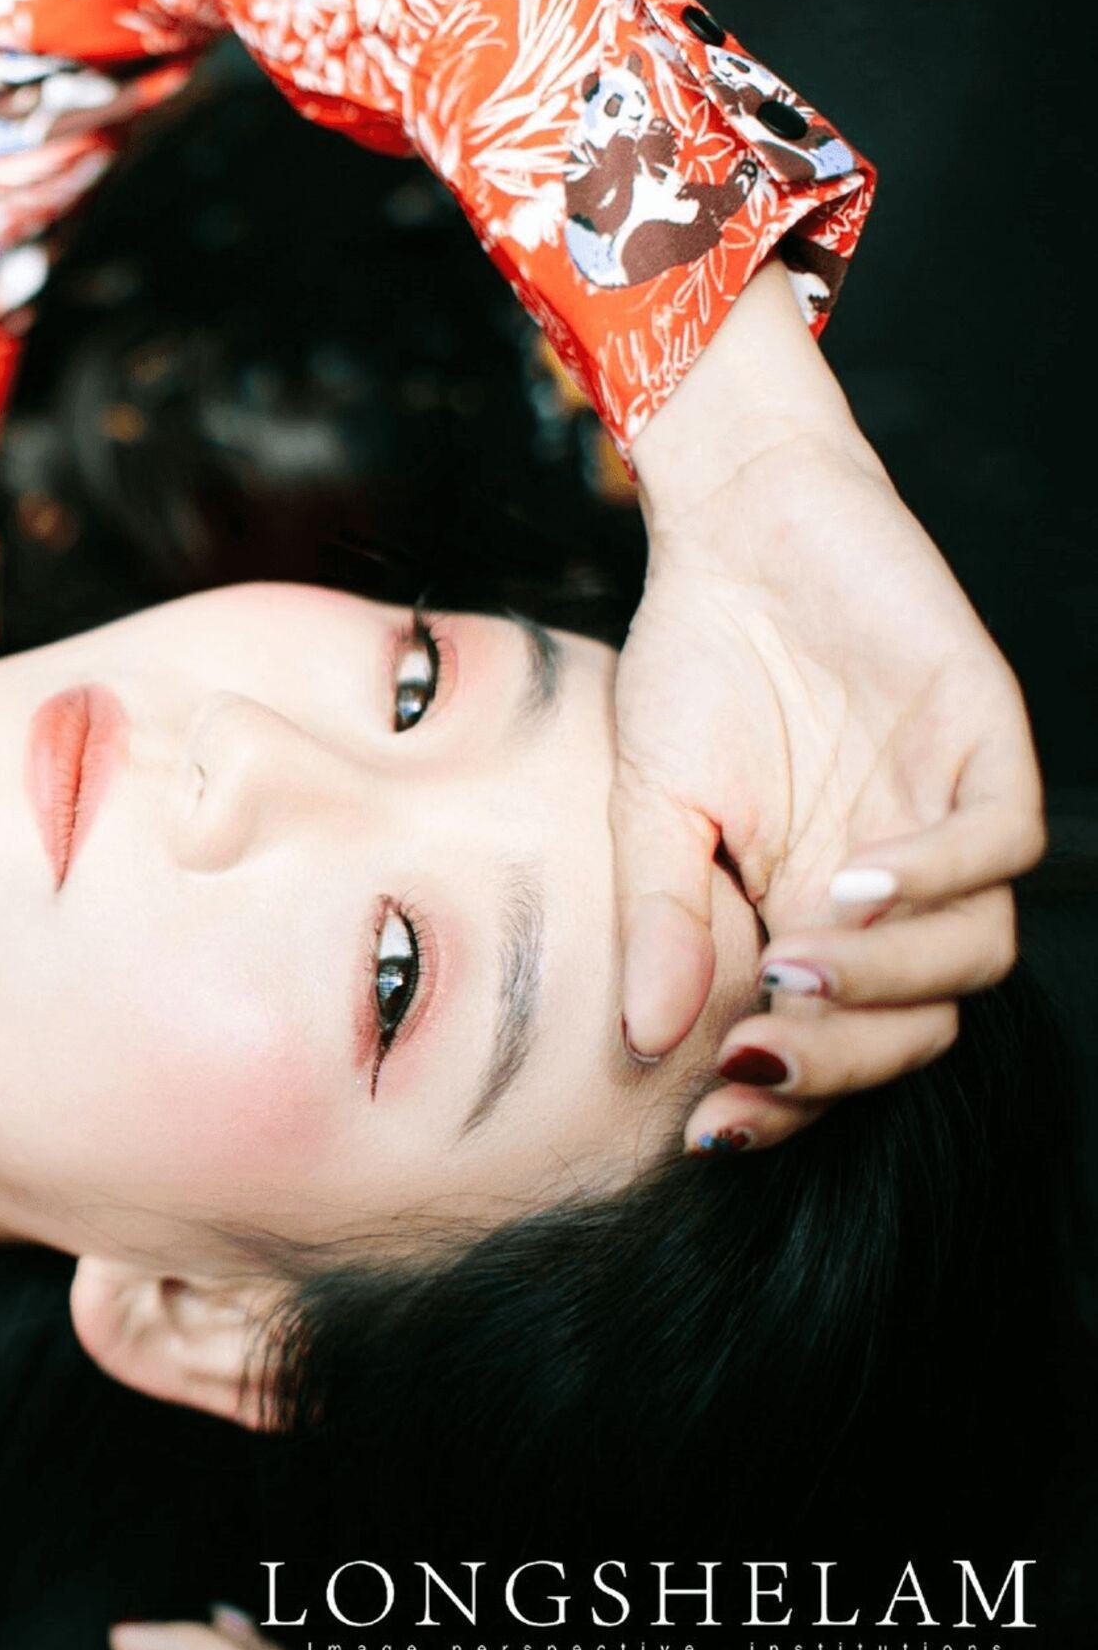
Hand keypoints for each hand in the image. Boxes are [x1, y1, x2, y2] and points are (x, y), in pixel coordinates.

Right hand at [615, 263, 1043, 1149]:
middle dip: (841, 1061)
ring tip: (793, 961)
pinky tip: (850, 883)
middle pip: (921, 1022)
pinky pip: (1003, 845)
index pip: (837, 1042)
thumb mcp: (646, 806)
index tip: (710, 1124)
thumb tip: (647, 1040)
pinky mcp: (987, 742)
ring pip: (977, 952)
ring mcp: (949, 815)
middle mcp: (899, 884)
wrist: (737, 525)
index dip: (789, 1104)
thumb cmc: (694, 663)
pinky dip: (935, 881)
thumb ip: (660, 919)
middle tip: (755, 1053)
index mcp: (818, 913)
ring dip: (889, 981)